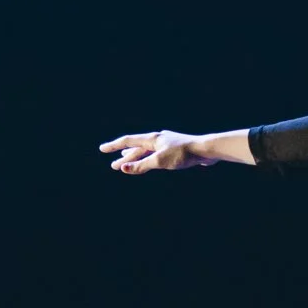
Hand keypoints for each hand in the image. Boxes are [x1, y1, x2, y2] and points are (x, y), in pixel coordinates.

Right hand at [99, 130, 214, 173]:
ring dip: (135, 159)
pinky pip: (155, 156)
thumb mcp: (159, 161)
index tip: (102, 149)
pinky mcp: (174, 151)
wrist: (205, 150)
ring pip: (146, 152)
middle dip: (124, 157)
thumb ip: (141, 165)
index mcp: (151, 139)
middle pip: (136, 148)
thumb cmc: (183, 154)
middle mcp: (157, 139)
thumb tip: (124, 168)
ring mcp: (165, 144)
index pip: (128, 141)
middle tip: (113, 166)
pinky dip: (147, 160)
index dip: (114, 146)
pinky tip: (148, 163)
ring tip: (125, 163)